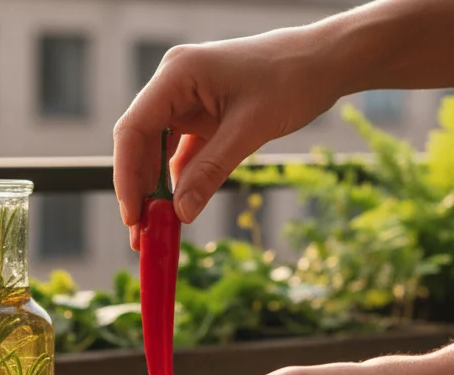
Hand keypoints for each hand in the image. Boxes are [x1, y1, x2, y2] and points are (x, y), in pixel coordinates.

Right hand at [113, 25, 342, 247]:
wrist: (327, 61)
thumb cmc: (292, 79)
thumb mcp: (250, 129)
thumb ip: (212, 171)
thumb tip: (181, 214)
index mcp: (177, 74)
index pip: (134, 129)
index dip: (127, 176)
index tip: (133, 216)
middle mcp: (175, 84)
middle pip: (141, 143)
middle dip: (140, 190)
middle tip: (141, 235)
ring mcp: (188, 99)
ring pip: (159, 151)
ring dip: (157, 189)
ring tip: (156, 229)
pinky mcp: (204, 114)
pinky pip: (182, 152)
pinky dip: (180, 181)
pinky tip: (178, 209)